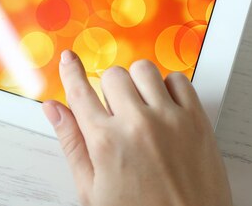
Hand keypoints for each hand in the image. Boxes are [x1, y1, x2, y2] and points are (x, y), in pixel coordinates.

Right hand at [42, 51, 232, 205]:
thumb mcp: (93, 190)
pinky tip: (165, 108)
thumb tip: (54, 109)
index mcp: (106, 142)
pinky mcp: (197, 120)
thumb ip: (72, 144)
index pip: (80, 91)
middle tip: (115, 111)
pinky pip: (179, 79)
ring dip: (138, 83)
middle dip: (109, 89)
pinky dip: (169, 88)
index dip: (71, 71)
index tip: (69, 59)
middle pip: (113, 75)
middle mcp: (137, 124)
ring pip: (144, 69)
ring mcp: (170, 119)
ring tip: (141, 108)